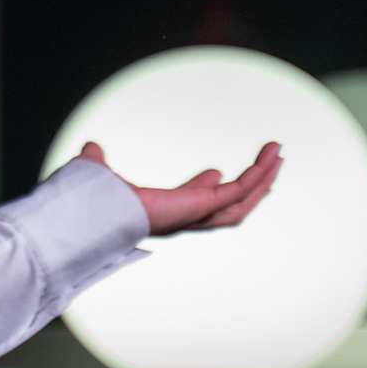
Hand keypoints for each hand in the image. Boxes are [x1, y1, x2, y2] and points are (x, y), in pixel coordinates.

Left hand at [77, 140, 281, 235]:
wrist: (91, 211)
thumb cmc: (89, 201)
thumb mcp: (98, 174)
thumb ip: (97, 162)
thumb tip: (90, 149)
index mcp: (161, 211)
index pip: (193, 202)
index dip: (206, 187)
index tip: (214, 171)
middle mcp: (182, 218)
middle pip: (228, 207)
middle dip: (249, 186)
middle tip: (266, 165)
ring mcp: (196, 215)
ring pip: (242, 202)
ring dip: (262, 179)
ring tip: (277, 156)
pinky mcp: (203, 207)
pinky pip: (239, 191)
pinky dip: (257, 174)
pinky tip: (269, 157)